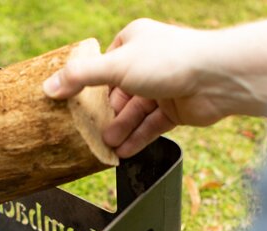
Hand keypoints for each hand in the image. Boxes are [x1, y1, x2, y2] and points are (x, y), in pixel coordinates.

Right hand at [45, 19, 236, 157]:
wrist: (218, 78)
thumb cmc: (170, 61)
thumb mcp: (115, 66)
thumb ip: (80, 77)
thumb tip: (48, 87)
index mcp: (133, 41)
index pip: (104, 65)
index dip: (89, 86)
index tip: (74, 105)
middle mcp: (148, 62)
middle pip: (118, 93)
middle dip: (105, 115)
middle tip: (90, 133)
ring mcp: (164, 86)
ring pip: (135, 112)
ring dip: (120, 129)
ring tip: (106, 146)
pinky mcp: (177, 109)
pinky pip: (152, 126)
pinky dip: (138, 138)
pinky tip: (124, 152)